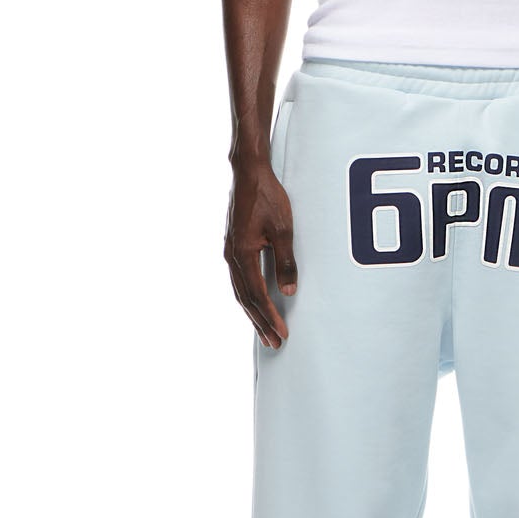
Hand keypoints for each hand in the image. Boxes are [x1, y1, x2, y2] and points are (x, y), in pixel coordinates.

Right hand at [224, 160, 297, 348]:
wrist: (248, 174)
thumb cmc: (268, 197)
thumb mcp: (284, 229)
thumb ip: (285, 261)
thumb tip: (288, 290)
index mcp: (243, 255)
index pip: (257, 295)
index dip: (270, 317)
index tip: (282, 334)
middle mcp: (232, 257)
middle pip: (245, 299)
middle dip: (260, 322)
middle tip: (274, 343)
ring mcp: (230, 252)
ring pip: (239, 291)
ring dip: (252, 312)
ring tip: (264, 330)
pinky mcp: (233, 246)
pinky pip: (238, 279)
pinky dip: (247, 296)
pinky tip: (254, 302)